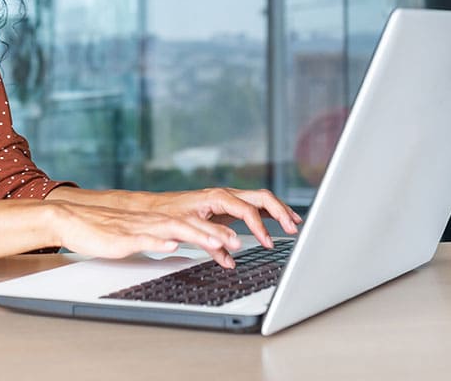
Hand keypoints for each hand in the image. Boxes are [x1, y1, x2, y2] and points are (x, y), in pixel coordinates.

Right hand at [47, 201, 243, 267]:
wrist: (72, 221)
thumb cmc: (102, 231)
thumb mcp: (136, 236)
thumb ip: (157, 238)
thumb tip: (178, 244)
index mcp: (156, 222)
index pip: (192, 224)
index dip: (216, 231)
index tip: (238, 241)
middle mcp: (151, 222)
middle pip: (189, 225)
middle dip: (215, 233)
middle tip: (239, 242)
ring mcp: (138, 229)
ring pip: (172, 229)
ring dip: (196, 235)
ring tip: (217, 242)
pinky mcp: (122, 238)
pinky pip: (143, 238)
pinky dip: (159, 240)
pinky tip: (172, 243)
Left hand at [139, 187, 301, 250]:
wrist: (156, 208)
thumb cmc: (169, 215)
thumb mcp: (189, 229)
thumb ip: (211, 241)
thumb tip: (232, 256)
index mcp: (218, 197)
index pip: (248, 210)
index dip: (260, 228)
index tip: (269, 243)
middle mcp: (226, 194)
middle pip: (261, 198)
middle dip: (280, 212)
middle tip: (293, 228)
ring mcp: (228, 198)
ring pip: (261, 200)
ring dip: (279, 210)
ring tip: (294, 223)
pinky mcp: (228, 205)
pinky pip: (254, 206)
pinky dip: (269, 214)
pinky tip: (279, 222)